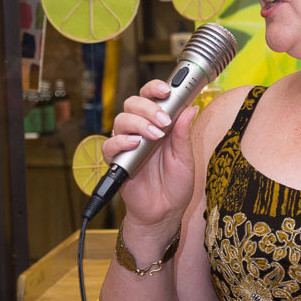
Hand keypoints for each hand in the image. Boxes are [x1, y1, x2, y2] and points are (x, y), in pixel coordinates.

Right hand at [102, 79, 197, 231]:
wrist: (165, 212)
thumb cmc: (176, 185)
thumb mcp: (186, 158)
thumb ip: (184, 133)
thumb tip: (191, 107)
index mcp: (159, 125)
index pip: (151, 97)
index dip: (155, 88)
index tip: (166, 90)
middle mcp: (141, 130)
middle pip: (133, 103)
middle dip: (149, 107)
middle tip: (164, 121)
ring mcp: (128, 144)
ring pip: (121, 119)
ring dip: (139, 123)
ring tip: (154, 136)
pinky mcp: (117, 160)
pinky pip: (110, 145)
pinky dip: (121, 142)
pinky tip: (135, 145)